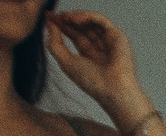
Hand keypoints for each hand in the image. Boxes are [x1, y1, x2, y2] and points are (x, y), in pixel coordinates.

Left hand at [44, 11, 150, 129]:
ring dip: (76, 16)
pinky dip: (87, 16)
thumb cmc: (92, 82)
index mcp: (90, 56)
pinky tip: (75, 20)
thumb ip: (54, 43)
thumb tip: (50, 24)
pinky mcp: (117, 36)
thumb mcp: (65, 62)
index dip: (61, 25)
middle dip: (67, 19)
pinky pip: (100, 20)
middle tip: (53, 15)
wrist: (112, 89)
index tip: (48, 17)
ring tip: (63, 17)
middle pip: (82, 27)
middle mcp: (100, 47)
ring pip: (91, 22)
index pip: (75, 35)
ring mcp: (109, 41)